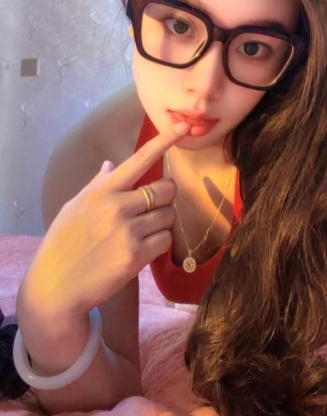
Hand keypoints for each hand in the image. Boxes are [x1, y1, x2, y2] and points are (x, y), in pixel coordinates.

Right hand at [19, 121, 189, 318]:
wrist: (56, 287)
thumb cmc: (62, 244)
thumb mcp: (74, 207)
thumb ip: (97, 185)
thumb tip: (111, 165)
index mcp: (102, 191)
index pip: (140, 159)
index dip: (164, 141)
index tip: (183, 128)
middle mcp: (118, 206)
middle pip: (165, 189)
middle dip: (165, 197)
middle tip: (152, 208)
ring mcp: (128, 232)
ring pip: (168, 216)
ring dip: (162, 223)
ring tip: (141, 232)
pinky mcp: (136, 256)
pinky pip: (165, 240)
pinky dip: (159, 243)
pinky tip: (142, 248)